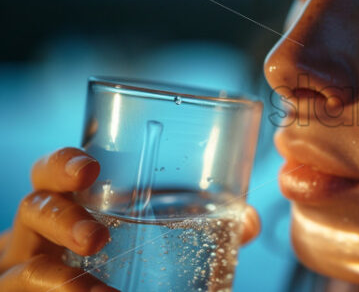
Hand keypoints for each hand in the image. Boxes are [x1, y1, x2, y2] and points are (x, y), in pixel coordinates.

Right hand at [0, 148, 261, 290]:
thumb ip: (206, 222)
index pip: (53, 172)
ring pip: (22, 268)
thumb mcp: (158, 233)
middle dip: (62, 219)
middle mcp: (40, 231)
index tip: (90, 170)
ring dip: (59, 280)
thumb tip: (250, 222)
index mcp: (72, 201)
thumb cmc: (121, 254)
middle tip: (96, 238)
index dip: (64, 165)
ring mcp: (26, 268)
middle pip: (32, 209)